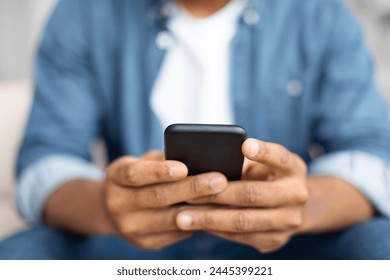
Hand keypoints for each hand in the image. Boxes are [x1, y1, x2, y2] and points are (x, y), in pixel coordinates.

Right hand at [103, 151, 227, 249]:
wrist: (116, 209)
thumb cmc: (139, 177)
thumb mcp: (142, 162)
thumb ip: (162, 160)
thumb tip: (198, 158)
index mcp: (115, 177)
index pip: (135, 174)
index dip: (159, 171)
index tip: (184, 167)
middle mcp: (118, 204)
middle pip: (157, 197)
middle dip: (191, 188)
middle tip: (219, 180)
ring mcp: (130, 227)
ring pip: (170, 219)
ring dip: (200, 208)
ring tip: (224, 197)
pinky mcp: (145, 242)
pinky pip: (176, 233)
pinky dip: (197, 221)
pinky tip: (216, 212)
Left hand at [176, 139, 307, 252]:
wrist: (290, 206)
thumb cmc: (266, 176)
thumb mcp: (262, 162)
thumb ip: (241, 160)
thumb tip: (203, 162)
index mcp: (293, 168)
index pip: (280, 157)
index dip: (263, 151)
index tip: (244, 144)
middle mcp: (297, 195)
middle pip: (253, 194)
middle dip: (217, 195)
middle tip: (187, 194)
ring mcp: (288, 221)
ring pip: (243, 222)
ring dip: (209, 219)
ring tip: (182, 217)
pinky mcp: (276, 240)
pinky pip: (241, 237)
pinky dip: (216, 230)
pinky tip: (196, 225)